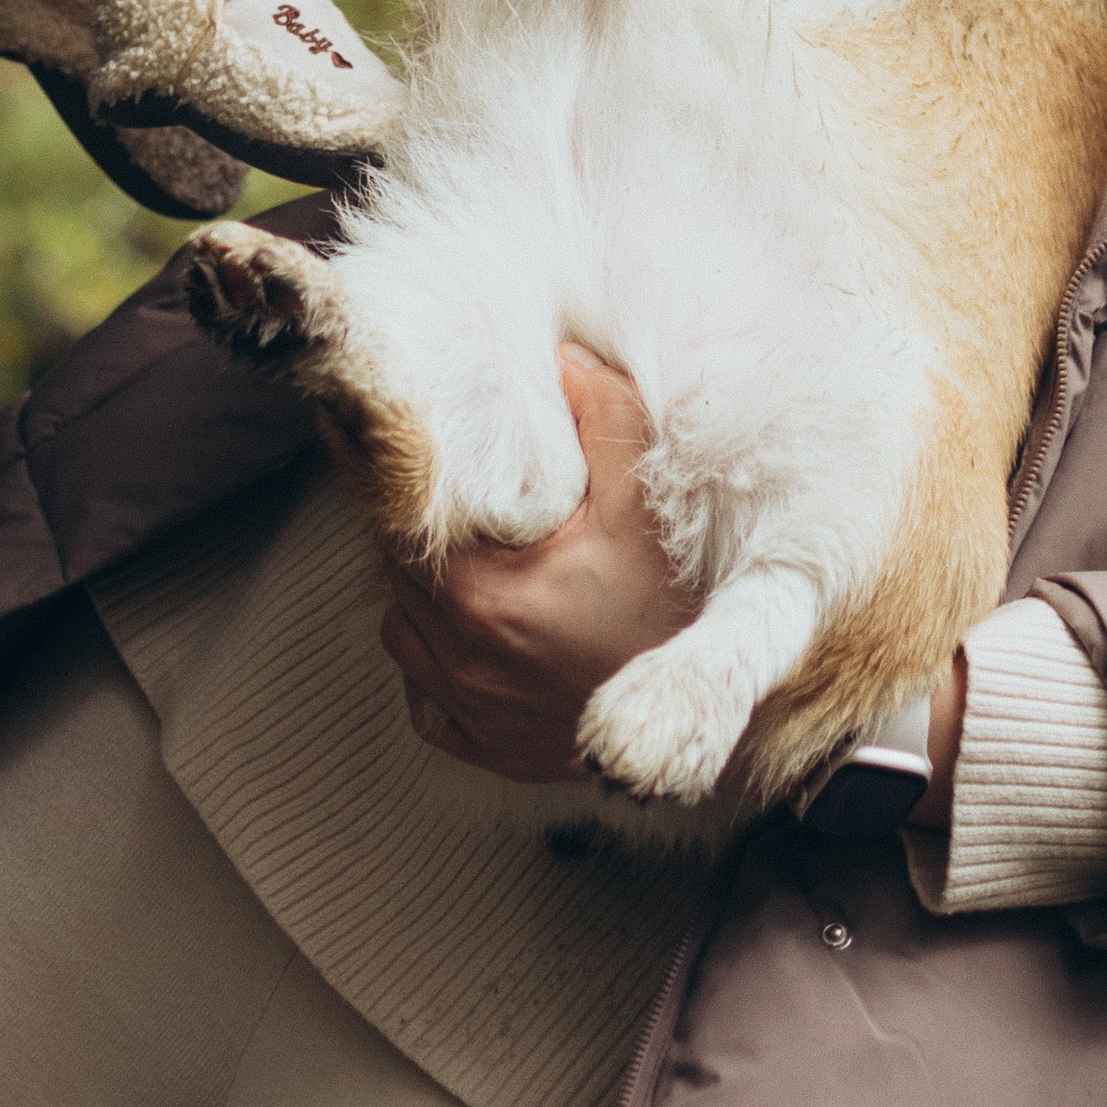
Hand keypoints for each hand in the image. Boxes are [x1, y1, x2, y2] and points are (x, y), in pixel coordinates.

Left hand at [380, 345, 686, 782]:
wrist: (707, 722)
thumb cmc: (676, 608)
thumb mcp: (647, 500)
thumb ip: (605, 417)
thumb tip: (560, 358)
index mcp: (482, 594)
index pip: (402, 523)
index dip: (418, 487)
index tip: (445, 464)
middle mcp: (460, 660)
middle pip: (399, 574)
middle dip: (429, 534)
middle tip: (473, 504)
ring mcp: (470, 711)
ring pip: (403, 633)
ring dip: (428, 596)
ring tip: (482, 564)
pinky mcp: (487, 748)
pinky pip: (426, 699)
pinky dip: (440, 663)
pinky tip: (484, 633)